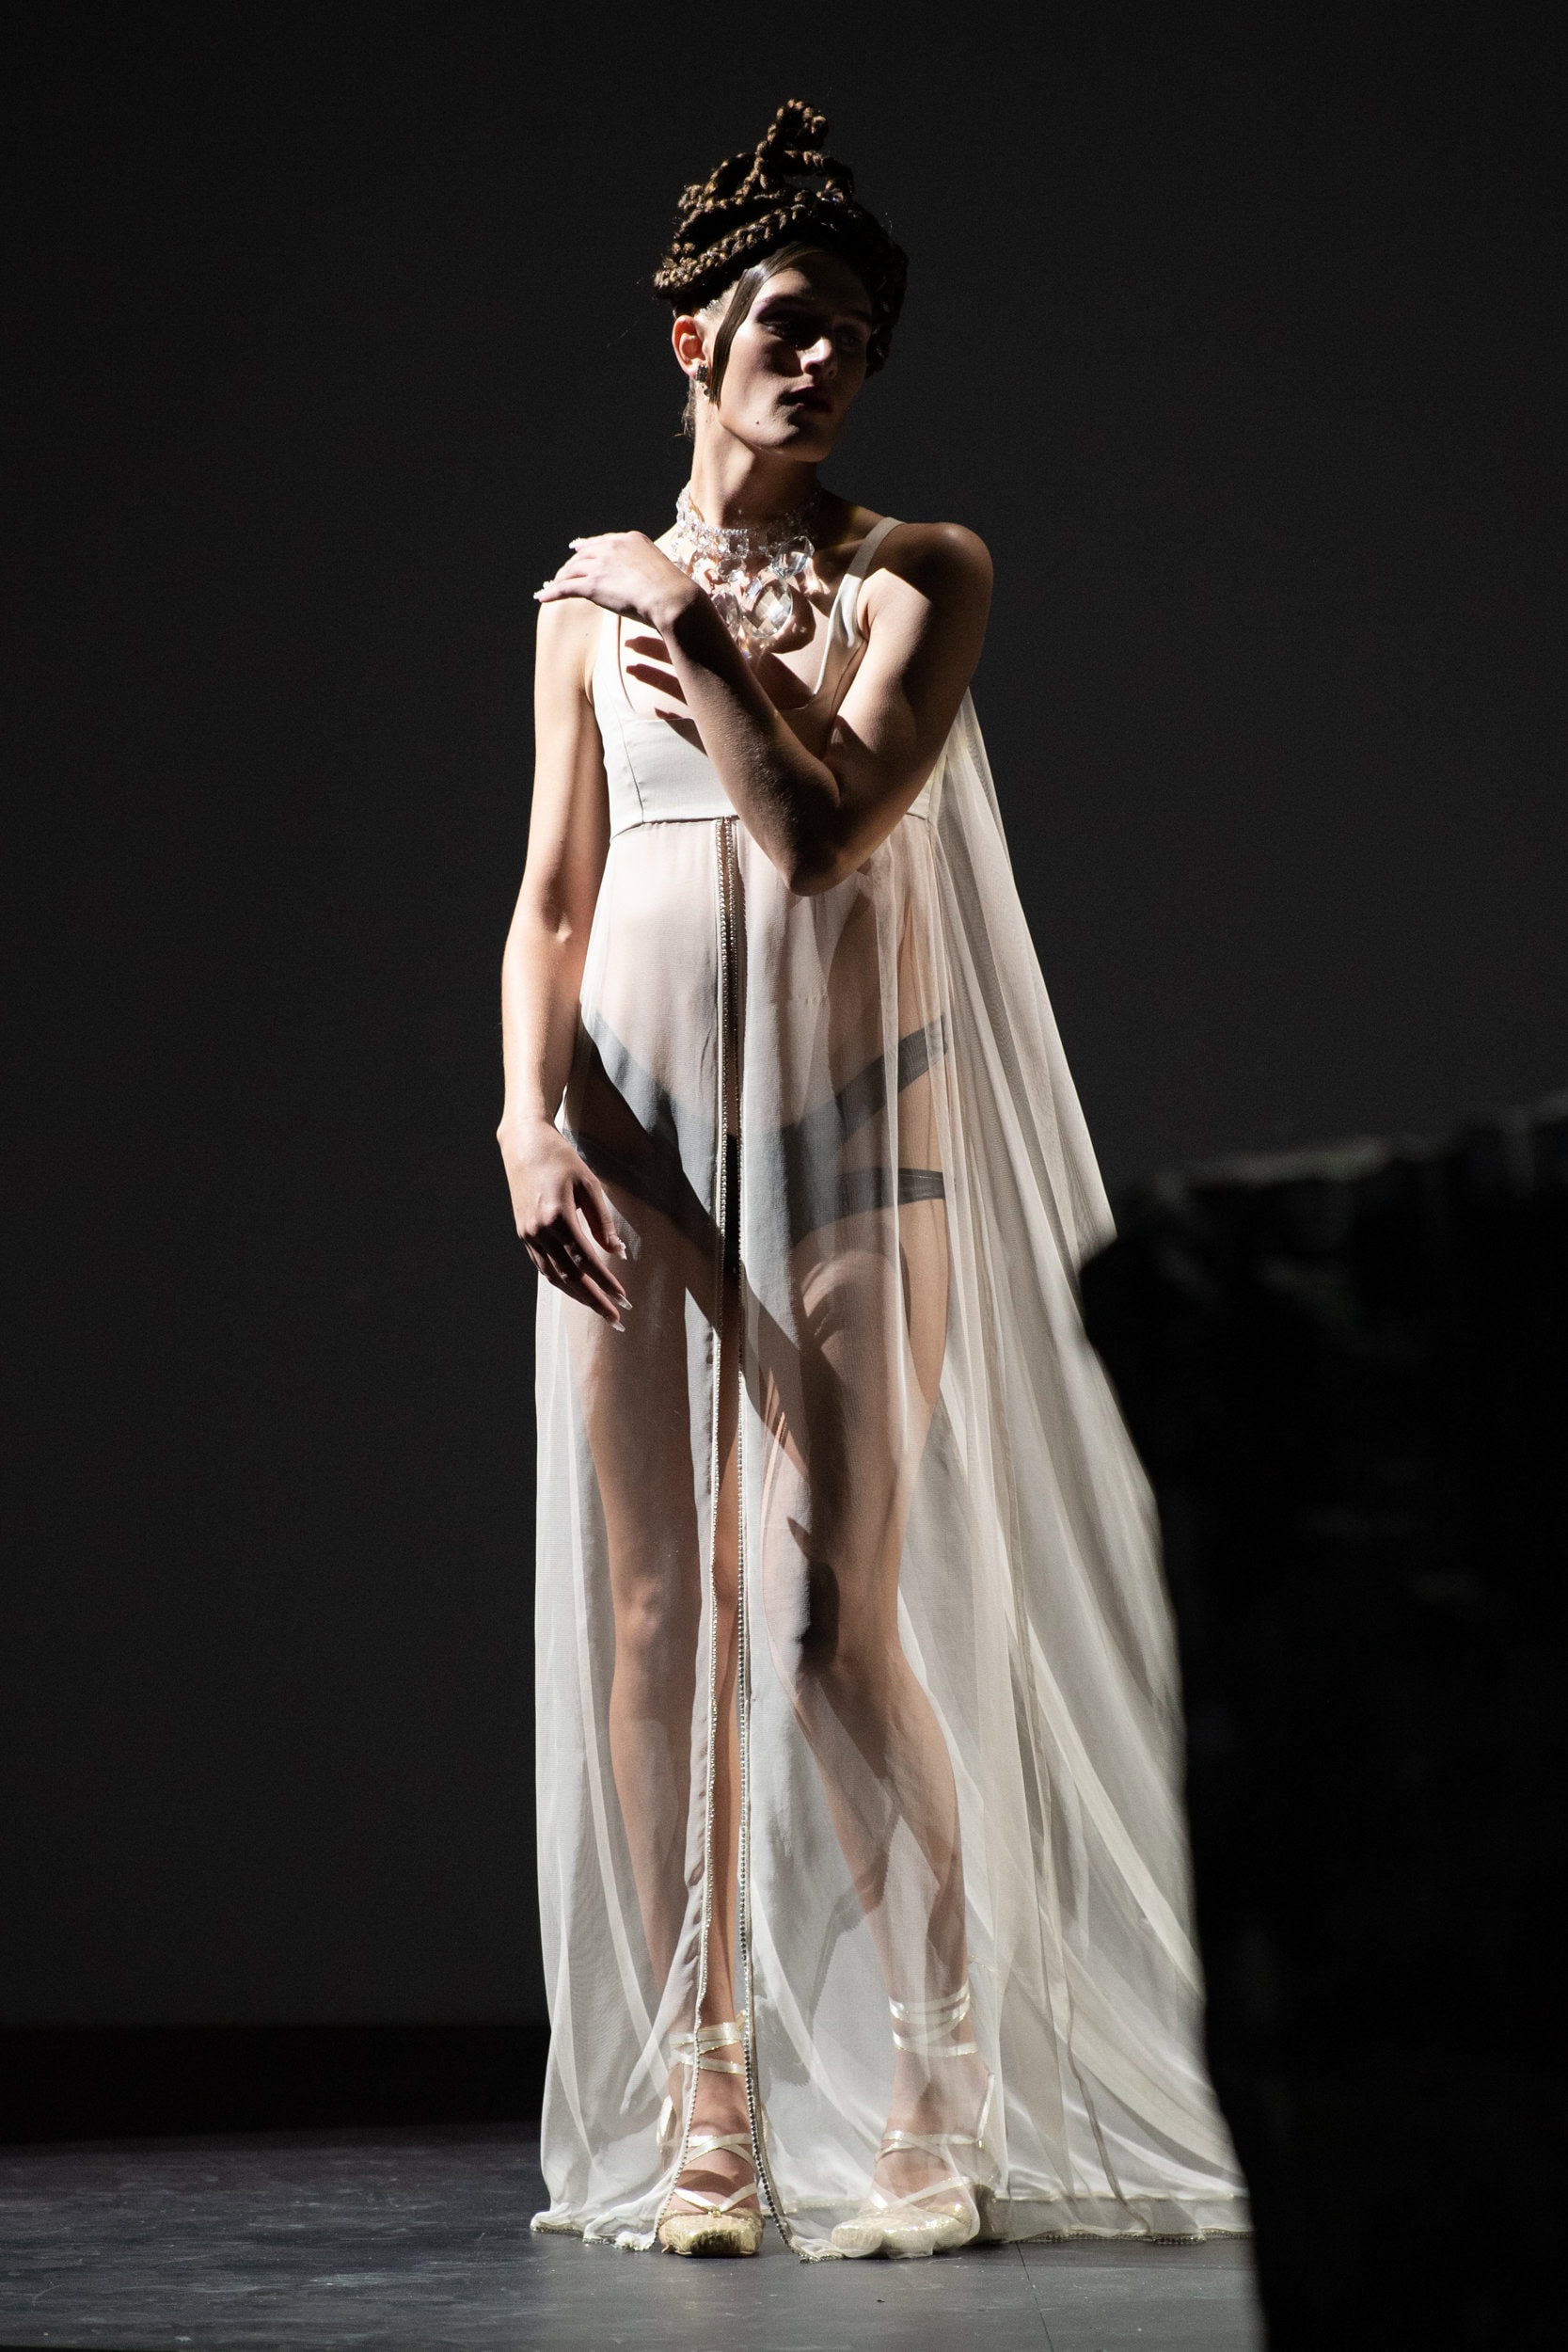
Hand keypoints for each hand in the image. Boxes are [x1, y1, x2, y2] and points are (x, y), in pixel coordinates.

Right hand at [497, 1115, 630, 1328]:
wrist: (522, 1145)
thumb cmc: (561, 1159)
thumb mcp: (589, 1185)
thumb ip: (603, 1221)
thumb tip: (617, 1254)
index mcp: (558, 1216)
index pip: (587, 1260)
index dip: (606, 1282)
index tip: (624, 1299)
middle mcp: (540, 1231)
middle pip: (569, 1276)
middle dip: (593, 1300)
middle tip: (615, 1319)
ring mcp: (528, 1235)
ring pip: (554, 1276)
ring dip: (577, 1296)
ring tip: (599, 1308)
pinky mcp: (523, 1235)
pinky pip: (543, 1267)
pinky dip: (561, 1281)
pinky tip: (577, 1288)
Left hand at [534, 530, 698, 633]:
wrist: (672, 599)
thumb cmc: (674, 592)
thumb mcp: (660, 572)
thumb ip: (646, 571)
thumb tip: (644, 586)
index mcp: (631, 539)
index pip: (602, 542)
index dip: (586, 547)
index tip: (577, 550)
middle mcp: (613, 547)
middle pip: (583, 555)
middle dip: (570, 565)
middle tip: (561, 573)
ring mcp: (601, 564)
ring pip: (572, 570)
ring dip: (559, 579)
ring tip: (551, 586)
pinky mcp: (593, 584)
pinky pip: (566, 588)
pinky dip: (552, 592)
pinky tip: (542, 597)